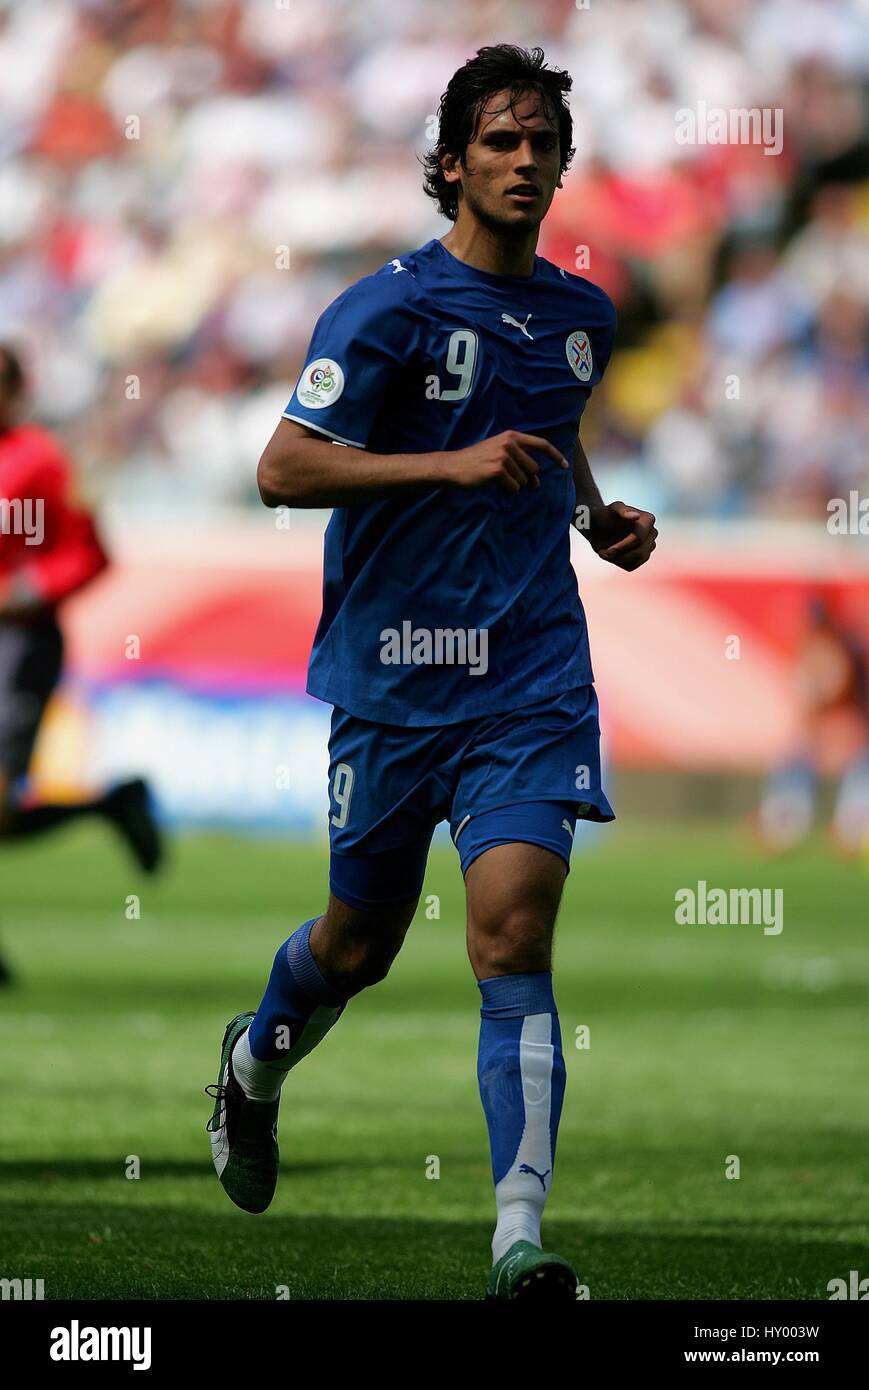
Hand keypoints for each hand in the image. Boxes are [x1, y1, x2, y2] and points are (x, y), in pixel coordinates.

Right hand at [443, 430, 568, 493]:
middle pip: (533, 468)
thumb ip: (519, 459)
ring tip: (497, 479)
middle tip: (512, 481)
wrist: (454, 466)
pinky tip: (493, 484)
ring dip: (513, 485)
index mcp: (511, 436)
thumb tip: (537, 480)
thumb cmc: (477, 461)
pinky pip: (514, 488)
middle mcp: (509, 444)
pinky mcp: (497, 471)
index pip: (541, 444)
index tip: (565, 465)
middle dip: (527, 478)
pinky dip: (506, 490)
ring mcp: (503, 457)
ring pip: (524, 480)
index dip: (555, 455)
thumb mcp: (498, 451)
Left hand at [585, 501, 656, 570]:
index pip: (638, 539)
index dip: (622, 547)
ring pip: (636, 560)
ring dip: (618, 559)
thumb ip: (621, 511)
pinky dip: (618, 563)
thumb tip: (636, 516)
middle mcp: (652, 533)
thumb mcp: (609, 511)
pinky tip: (611, 554)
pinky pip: (632, 566)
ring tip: (606, 552)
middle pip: (640, 552)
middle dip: (620, 554)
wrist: (598, 526)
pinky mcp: (642, 556)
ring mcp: (649, 545)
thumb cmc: (604, 516)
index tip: (608, 551)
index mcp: (648, 519)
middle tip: (604, 553)